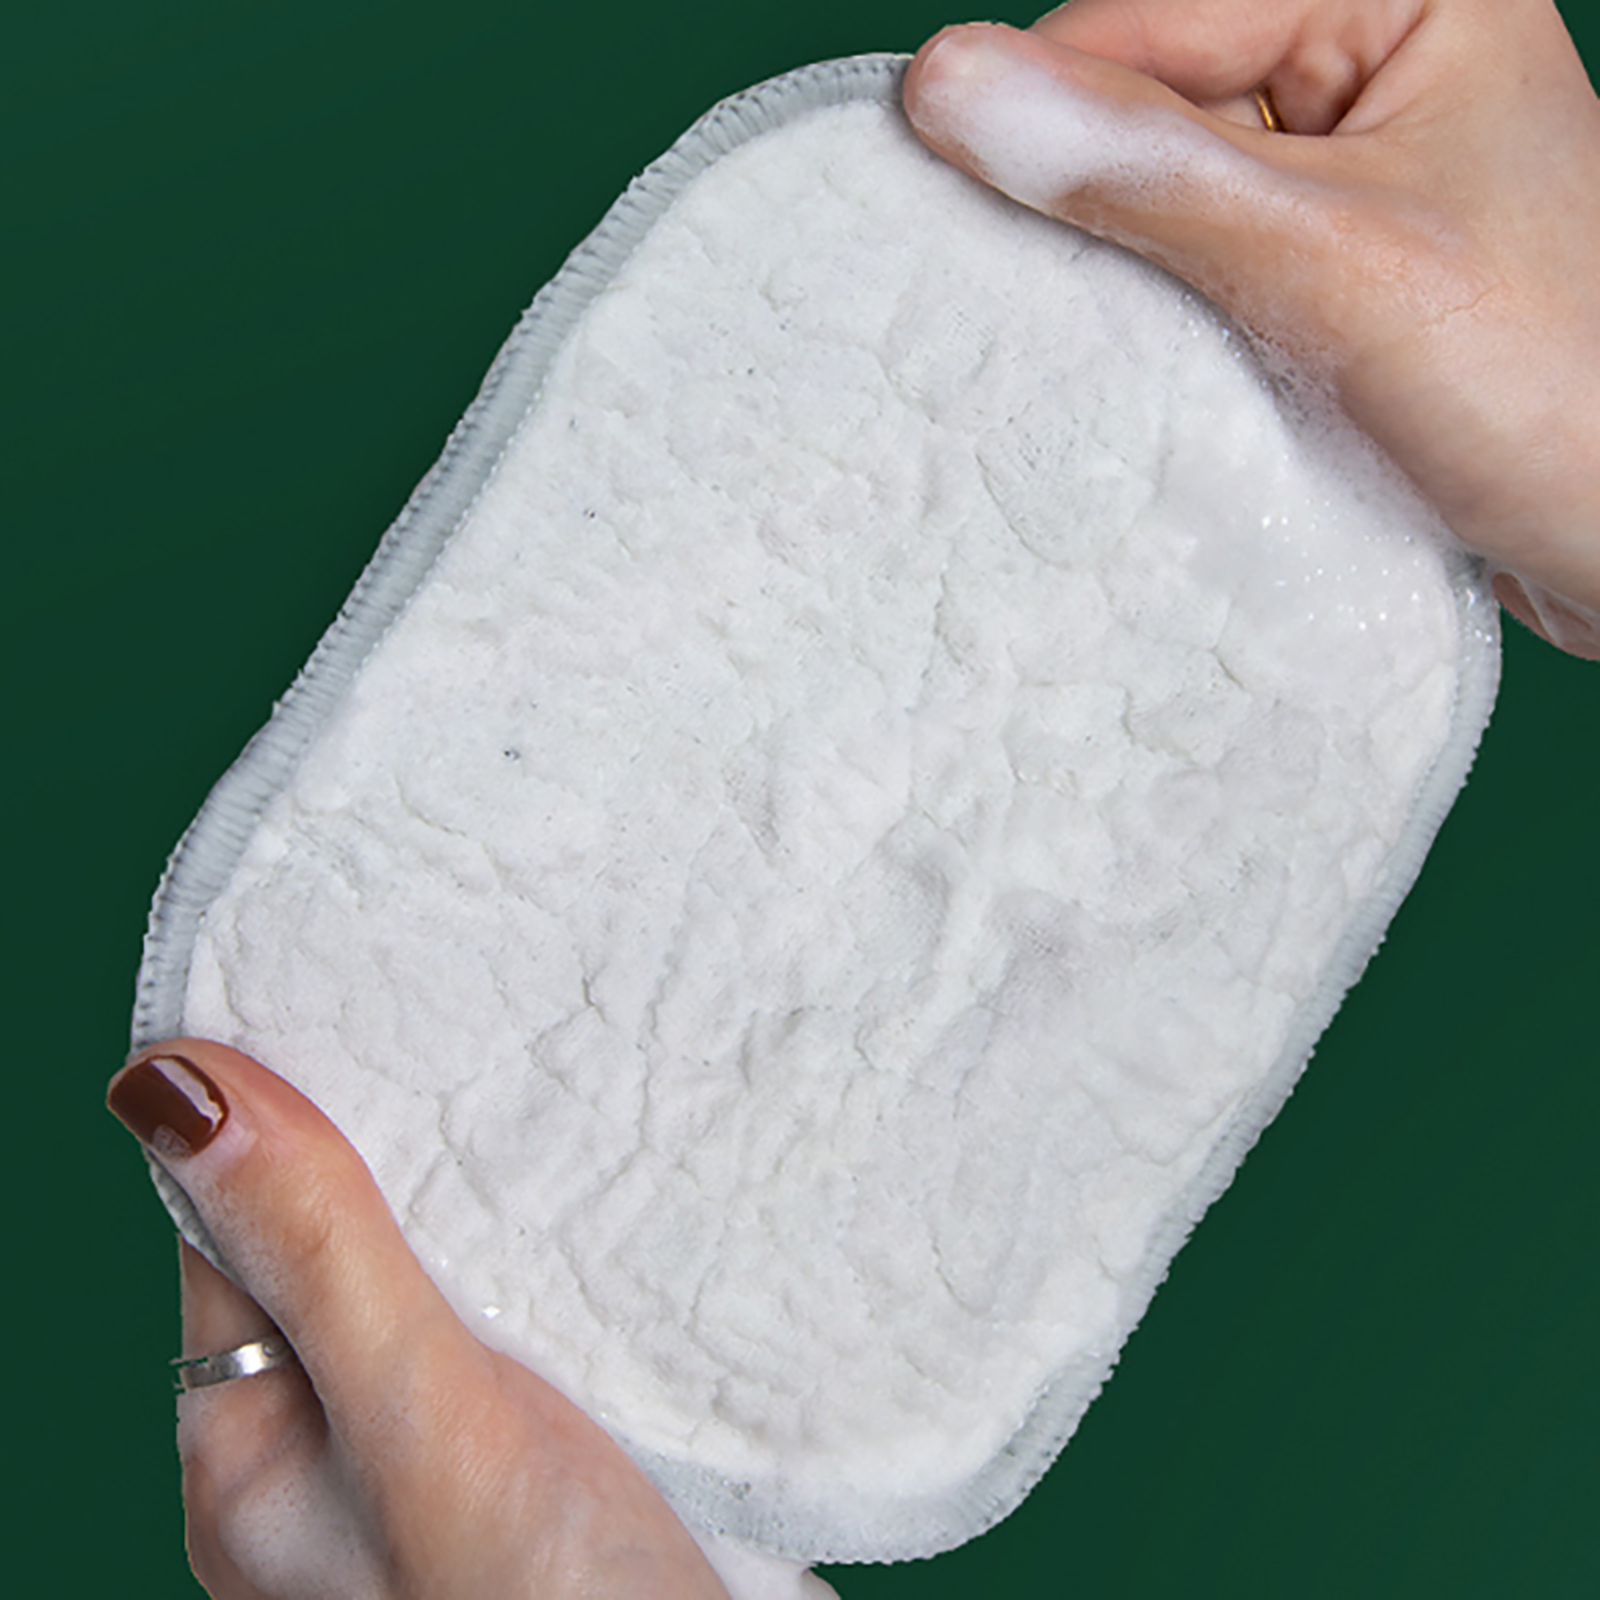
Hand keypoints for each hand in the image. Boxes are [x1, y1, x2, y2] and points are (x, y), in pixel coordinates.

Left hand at [108, 1042, 731, 1599]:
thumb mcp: (426, 1427)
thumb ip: (316, 1260)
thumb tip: (162, 1085)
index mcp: (254, 1457)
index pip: (226, 1229)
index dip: (271, 1104)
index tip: (340, 980)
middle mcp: (330, 1459)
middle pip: (327, 1244)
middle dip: (385, 1130)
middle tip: (462, 1000)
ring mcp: (435, 1460)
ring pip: (424, 1274)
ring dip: (473, 1185)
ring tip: (538, 1078)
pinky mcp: (532, 1455)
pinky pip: (505, 1314)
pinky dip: (535, 1246)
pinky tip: (591, 1201)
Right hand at [903, 0, 1599, 658]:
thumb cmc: (1555, 391)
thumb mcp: (1337, 266)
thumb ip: (1150, 172)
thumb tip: (955, 85)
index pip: (1151, 11)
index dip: (1042, 107)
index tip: (939, 211)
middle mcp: (1378, 60)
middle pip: (1151, 96)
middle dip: (1086, 203)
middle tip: (1039, 308)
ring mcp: (1355, 170)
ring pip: (1165, 189)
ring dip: (1119, 277)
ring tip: (1113, 358)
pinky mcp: (1336, 269)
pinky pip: (1203, 263)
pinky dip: (1159, 322)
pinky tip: (1150, 376)